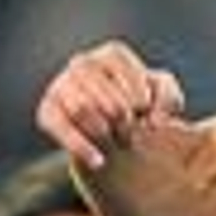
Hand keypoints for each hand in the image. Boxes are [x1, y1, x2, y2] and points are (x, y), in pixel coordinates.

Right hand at [36, 40, 186, 168]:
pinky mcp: (47, 110)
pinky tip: (99, 161)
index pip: (121, 66)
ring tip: (122, 142)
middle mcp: (82, 63)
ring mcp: (61, 85)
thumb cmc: (143, 101)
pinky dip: (80, 147)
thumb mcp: (163, 94)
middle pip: (103, 91)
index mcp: (112, 54)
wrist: (118, 123)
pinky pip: (60, 128)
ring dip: (105, 131)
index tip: (144, 109)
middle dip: (123, 118)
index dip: (135, 90)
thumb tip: (155, 121)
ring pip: (82, 108)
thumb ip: (168, 99)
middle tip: (135, 134)